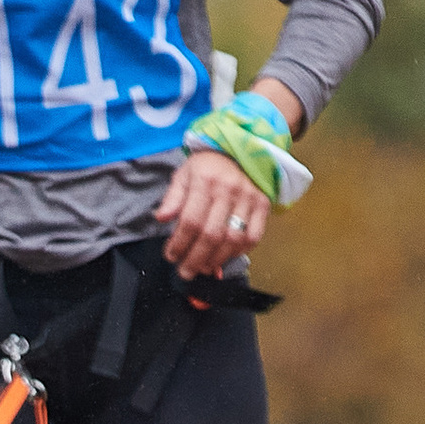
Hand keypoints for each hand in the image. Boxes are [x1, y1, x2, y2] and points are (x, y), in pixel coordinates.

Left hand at [156, 149, 269, 279]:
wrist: (237, 151)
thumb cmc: (206, 168)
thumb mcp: (183, 175)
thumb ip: (172, 198)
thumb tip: (161, 218)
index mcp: (205, 181)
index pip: (191, 221)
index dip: (180, 244)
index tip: (171, 256)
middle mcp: (229, 190)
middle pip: (212, 235)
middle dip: (196, 259)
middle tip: (185, 272)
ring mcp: (249, 198)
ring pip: (233, 240)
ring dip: (216, 260)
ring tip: (202, 268)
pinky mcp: (263, 204)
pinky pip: (253, 236)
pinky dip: (239, 252)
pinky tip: (224, 257)